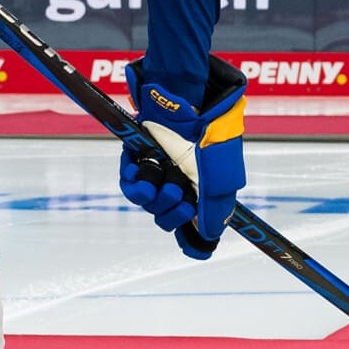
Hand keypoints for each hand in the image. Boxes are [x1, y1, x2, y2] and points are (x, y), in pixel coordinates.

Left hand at [119, 57, 246, 258]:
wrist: (186, 105)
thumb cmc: (207, 137)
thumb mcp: (219, 177)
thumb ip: (215, 208)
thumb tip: (209, 236)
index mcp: (199, 186)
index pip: (191, 221)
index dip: (190, 235)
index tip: (192, 243)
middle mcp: (178, 180)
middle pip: (167, 217)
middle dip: (173, 215)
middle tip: (182, 200)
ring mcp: (157, 169)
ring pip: (147, 203)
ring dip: (156, 201)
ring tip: (167, 187)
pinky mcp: (136, 158)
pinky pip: (129, 182)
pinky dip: (134, 186)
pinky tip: (143, 178)